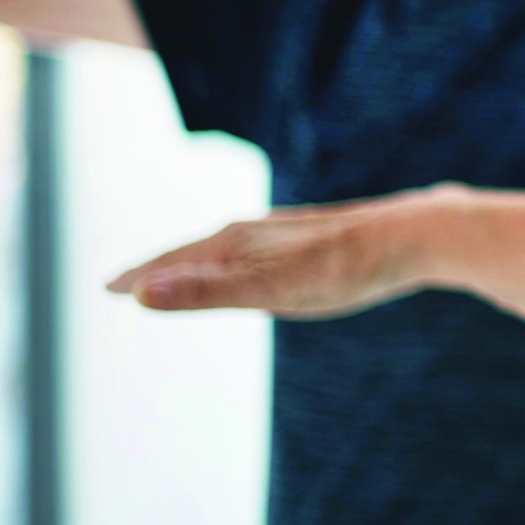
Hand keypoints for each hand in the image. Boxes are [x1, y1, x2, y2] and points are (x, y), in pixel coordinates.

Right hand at [106, 191, 447, 317]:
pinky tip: (263, 264)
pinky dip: (243, 260)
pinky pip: (266, 250)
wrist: (419, 235)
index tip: (106, 288)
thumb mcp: (271, 289)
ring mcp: (291, 233)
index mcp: (239, 242)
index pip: (174, 262)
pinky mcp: (322, 239)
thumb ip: (206, 293)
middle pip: (197, 252)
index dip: (140, 278)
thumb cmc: (345, 268)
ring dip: (200, 262)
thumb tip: (139, 294)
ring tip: (183, 273)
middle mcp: (259, 230)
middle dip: (161, 269)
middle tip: (128, 283)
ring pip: (232, 248)